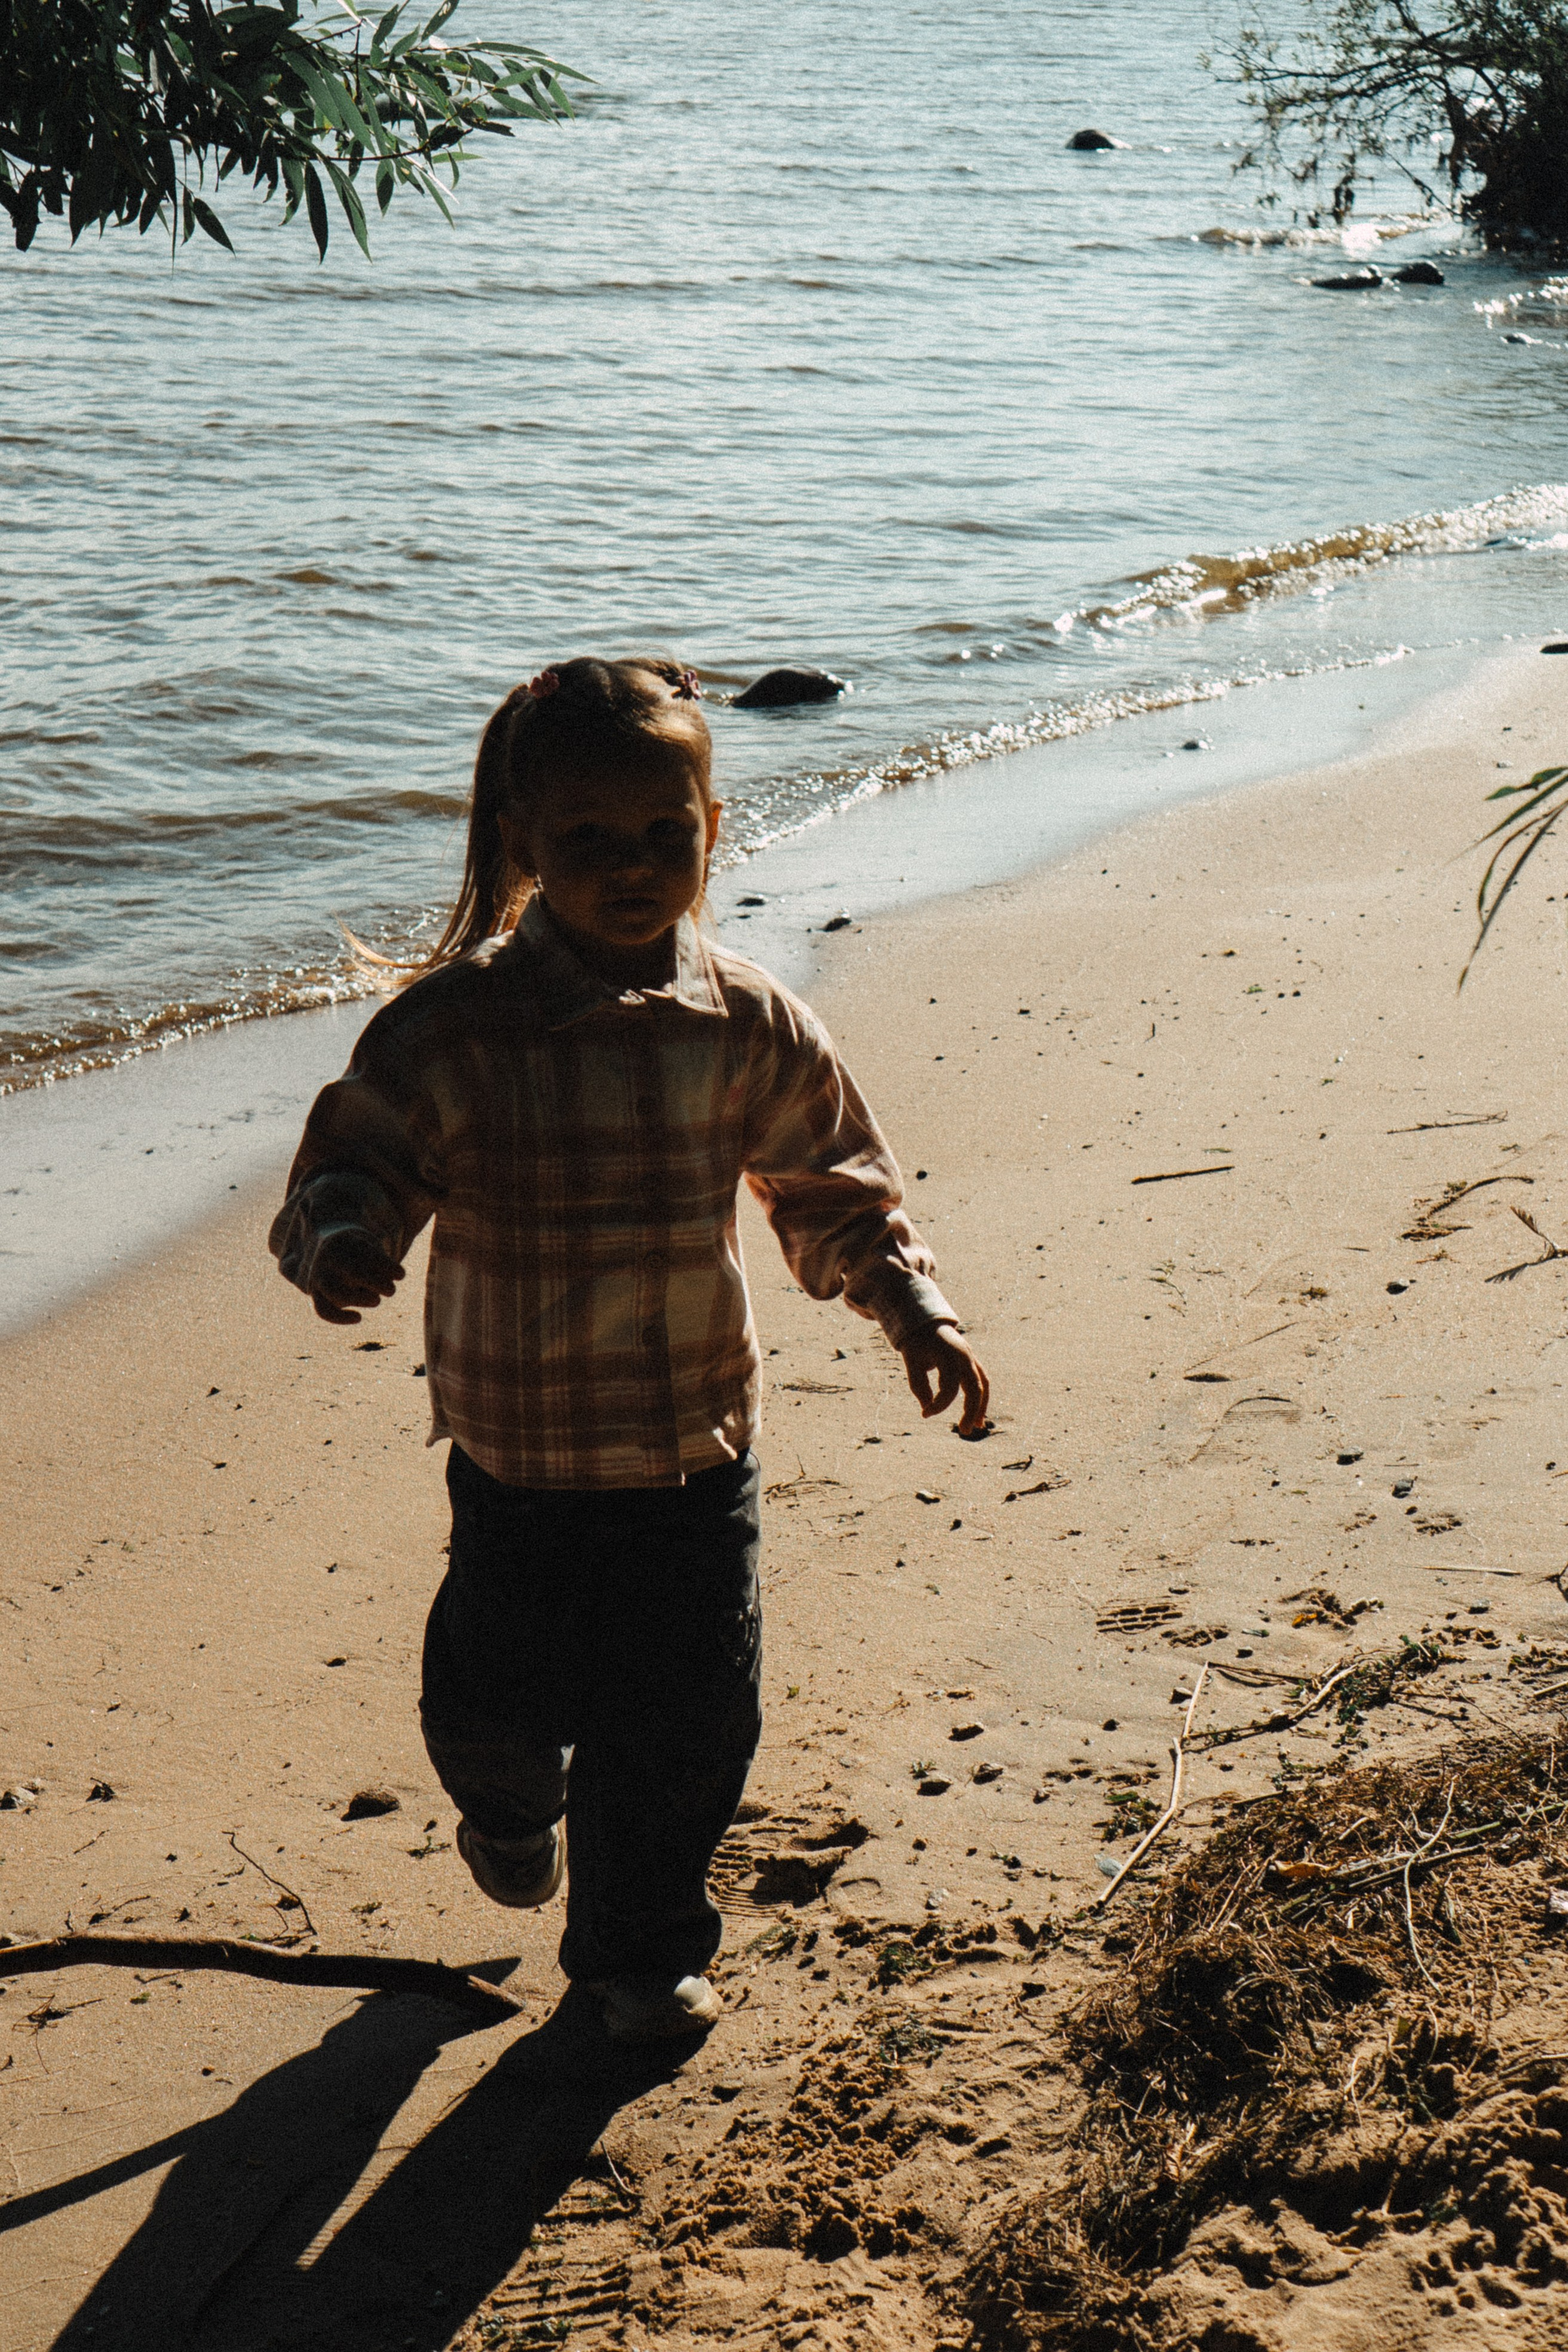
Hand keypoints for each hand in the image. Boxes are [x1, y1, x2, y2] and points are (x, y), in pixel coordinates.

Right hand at [309, 1229, 404, 1324]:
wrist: (327, 1248)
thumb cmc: (359, 1250)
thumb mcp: (371, 1245)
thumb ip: (382, 1261)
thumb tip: (397, 1276)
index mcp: (346, 1241)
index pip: (368, 1254)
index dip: (387, 1266)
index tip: (401, 1275)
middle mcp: (330, 1258)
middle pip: (353, 1272)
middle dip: (376, 1283)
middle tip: (390, 1290)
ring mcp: (320, 1275)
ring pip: (337, 1292)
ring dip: (361, 1299)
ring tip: (376, 1300)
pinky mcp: (315, 1293)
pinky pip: (323, 1310)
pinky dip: (340, 1318)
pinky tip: (359, 1317)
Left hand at [901, 1322, 989, 1436]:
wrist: (926, 1321)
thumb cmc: (916, 1343)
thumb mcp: (912, 1362)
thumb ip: (919, 1386)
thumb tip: (927, 1410)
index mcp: (947, 1354)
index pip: (949, 1387)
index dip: (939, 1404)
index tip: (925, 1414)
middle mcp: (964, 1355)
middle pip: (975, 1387)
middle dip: (971, 1410)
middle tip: (963, 1431)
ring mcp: (971, 1357)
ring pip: (983, 1384)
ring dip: (981, 1406)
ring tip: (975, 1426)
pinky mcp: (972, 1361)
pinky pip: (982, 1380)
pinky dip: (981, 1396)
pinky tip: (976, 1414)